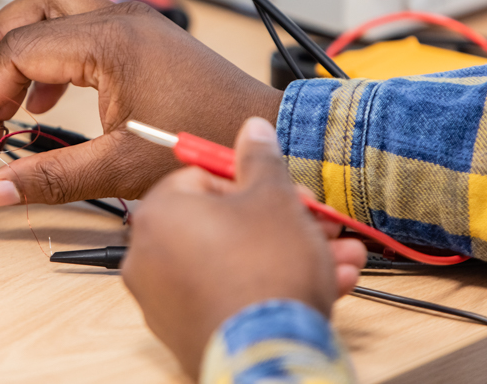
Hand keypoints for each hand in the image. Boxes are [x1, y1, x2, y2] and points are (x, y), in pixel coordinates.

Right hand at [0, 0, 283, 206]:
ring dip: (18, 40)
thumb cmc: (207, 141)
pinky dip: (51, 50)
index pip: (22, 52)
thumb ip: (51, 176)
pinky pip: (80, 26)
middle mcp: (120, 20)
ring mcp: (133, 23)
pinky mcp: (143, 36)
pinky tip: (44, 93)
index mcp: (111, 42)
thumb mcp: (121, 166)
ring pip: (55, 10)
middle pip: (31, 10)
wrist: (265, 130)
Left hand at [121, 118, 367, 377]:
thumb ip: (260, 158)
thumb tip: (252, 131)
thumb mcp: (273, 197)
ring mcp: (163, 300)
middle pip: (223, 222)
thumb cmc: (264, 273)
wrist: (271, 355)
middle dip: (284, 222)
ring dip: (289, 254)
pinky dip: (269, 287)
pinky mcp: (186, 332)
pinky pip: (230, 296)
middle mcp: (147, 256)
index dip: (257, 182)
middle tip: (320, 224)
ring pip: (234, 261)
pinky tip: (321, 285)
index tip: (290, 191)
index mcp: (158, 213)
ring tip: (338, 257)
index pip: (205, 177)